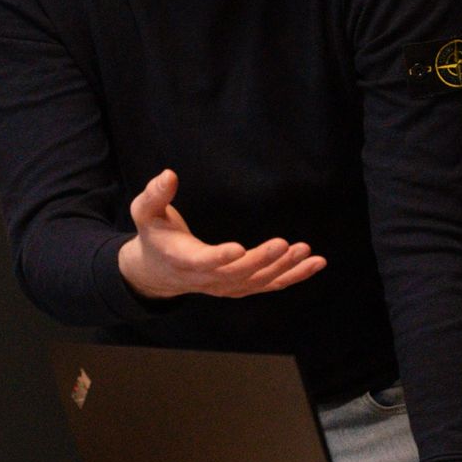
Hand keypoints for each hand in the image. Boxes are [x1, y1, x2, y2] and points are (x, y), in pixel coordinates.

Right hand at [114, 169, 326, 300]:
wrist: (160, 271)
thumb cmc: (155, 236)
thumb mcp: (145, 214)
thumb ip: (154, 195)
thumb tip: (168, 174)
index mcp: (184, 260)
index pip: (203, 261)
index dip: (220, 257)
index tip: (238, 249)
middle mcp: (208, 279)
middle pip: (238, 274)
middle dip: (263, 260)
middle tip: (285, 243)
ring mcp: (227, 286)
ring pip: (258, 281)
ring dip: (284, 269)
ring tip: (306, 251)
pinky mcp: (242, 286)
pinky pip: (270, 284)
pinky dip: (294, 276)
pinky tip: (316, 263)